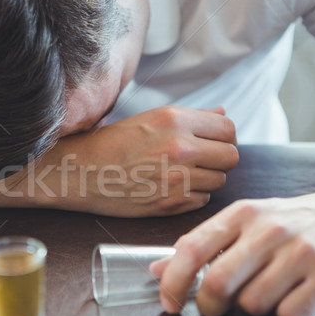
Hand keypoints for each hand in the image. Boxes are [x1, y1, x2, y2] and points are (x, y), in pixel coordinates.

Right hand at [0, 106, 237, 216]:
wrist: (83, 172)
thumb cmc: (113, 143)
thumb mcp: (151, 119)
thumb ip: (192, 117)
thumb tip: (222, 112)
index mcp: (175, 120)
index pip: (228, 129)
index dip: (223, 137)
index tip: (213, 142)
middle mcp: (180, 148)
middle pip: (231, 157)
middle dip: (220, 159)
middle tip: (202, 160)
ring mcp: (177, 178)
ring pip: (219, 180)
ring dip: (206, 178)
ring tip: (182, 174)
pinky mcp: (171, 203)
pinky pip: (202, 200)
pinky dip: (193, 196)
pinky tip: (172, 188)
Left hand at [151, 177, 314, 315]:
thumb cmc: (288, 223)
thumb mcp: (243, 222)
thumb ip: (201, 244)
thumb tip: (157, 268)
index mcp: (242, 214)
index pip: (192, 249)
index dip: (172, 282)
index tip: (168, 302)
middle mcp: (270, 230)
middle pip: (218, 283)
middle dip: (208, 305)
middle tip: (213, 307)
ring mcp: (302, 253)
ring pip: (252, 304)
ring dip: (252, 307)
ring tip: (267, 288)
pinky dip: (286, 314)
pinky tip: (294, 295)